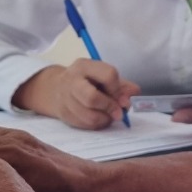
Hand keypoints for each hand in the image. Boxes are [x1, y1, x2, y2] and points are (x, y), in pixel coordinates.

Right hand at [15, 60, 140, 129]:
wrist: (56, 88)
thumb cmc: (86, 81)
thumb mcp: (102, 76)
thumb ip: (121, 85)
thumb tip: (135, 92)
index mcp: (84, 66)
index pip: (108, 75)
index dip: (118, 90)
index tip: (123, 98)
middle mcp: (72, 80)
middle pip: (92, 98)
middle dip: (109, 107)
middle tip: (119, 113)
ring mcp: (65, 98)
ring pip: (89, 116)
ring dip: (105, 119)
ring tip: (110, 116)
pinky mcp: (64, 114)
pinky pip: (84, 125)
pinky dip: (97, 124)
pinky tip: (100, 119)